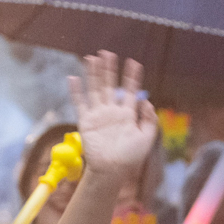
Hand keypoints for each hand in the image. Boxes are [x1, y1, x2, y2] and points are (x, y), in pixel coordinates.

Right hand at [67, 51, 157, 179]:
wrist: (112, 170)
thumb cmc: (131, 158)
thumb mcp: (148, 137)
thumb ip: (150, 119)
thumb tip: (147, 101)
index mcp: (127, 115)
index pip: (130, 91)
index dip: (132, 77)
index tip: (134, 62)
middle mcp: (112, 112)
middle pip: (110, 85)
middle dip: (110, 69)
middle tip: (108, 53)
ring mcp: (98, 115)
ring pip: (95, 89)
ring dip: (94, 74)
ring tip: (93, 58)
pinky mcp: (86, 121)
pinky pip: (79, 103)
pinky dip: (75, 91)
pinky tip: (73, 77)